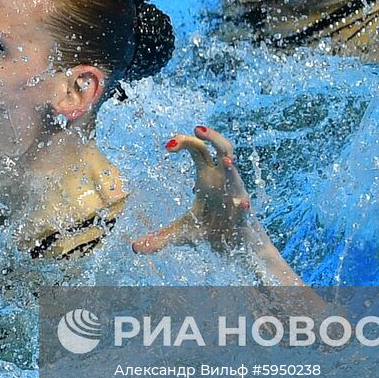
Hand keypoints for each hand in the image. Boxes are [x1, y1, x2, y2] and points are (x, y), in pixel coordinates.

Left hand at [132, 125, 257, 255]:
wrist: (237, 250)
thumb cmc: (211, 231)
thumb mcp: (181, 233)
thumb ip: (159, 238)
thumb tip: (134, 248)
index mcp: (207, 176)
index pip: (199, 149)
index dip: (185, 142)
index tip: (167, 145)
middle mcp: (223, 180)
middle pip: (222, 148)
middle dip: (212, 137)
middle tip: (197, 128)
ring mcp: (235, 195)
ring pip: (235, 175)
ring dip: (231, 167)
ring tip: (225, 160)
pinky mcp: (244, 216)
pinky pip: (243, 208)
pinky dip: (241, 206)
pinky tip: (240, 204)